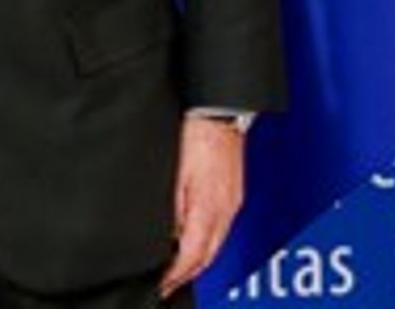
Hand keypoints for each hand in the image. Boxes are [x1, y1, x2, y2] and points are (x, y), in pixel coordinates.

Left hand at [161, 115, 246, 297]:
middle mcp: (225, 210)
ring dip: (197, 262)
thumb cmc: (196, 134)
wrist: (220, 111)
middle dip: (186, 275)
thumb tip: (167, 236)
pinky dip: (207, 242)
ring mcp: (232, 203)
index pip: (192, 255)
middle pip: (207, 256)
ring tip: (177, 270)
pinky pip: (221, 229)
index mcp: (209, 207)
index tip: (161, 284)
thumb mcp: (173, 173)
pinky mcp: (233, 195)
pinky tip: (195, 241)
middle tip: (166, 284)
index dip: (175, 274)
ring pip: (216, 245)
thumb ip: (172, 208)